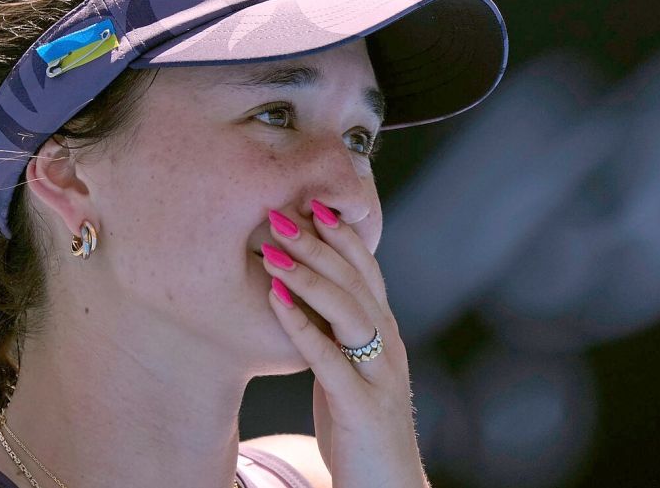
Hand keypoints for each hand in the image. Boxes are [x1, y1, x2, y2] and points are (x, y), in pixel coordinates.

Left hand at [261, 202, 427, 487]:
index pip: (366, 270)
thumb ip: (336, 331)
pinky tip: (276, 301)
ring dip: (308, 274)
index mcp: (385, 332)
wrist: (387, 485)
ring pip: (349, 310)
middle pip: (356, 280)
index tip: (307, 200)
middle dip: (317, 242)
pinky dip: (302, 325)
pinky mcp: (363, 406)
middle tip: (279, 210)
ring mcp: (380, 374)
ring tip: (270, 248)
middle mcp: (389, 345)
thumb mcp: (350, 367)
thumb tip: (303, 290)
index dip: (339, 234)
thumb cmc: (360, 424)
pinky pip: (331, 358)